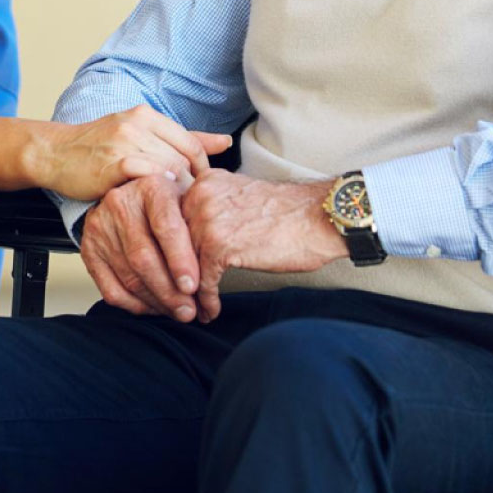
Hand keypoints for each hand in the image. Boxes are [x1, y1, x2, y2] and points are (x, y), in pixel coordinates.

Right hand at [33, 105, 232, 201]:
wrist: (56, 153)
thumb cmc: (97, 147)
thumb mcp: (140, 134)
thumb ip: (182, 138)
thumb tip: (225, 141)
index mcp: (148, 116)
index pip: (192, 143)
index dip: (201, 170)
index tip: (197, 189)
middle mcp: (138, 125)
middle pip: (184, 158)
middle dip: (190, 184)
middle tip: (188, 205)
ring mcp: (126, 142)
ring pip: (170, 169)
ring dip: (175, 192)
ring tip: (172, 208)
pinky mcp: (115, 164)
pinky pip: (149, 178)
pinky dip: (155, 192)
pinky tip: (151, 204)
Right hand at [79, 173, 202, 321]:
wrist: (131, 194)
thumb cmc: (169, 202)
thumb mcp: (188, 200)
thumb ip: (200, 227)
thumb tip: (215, 265)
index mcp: (151, 187)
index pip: (165, 226)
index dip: (180, 260)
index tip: (193, 286)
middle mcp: (121, 203)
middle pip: (144, 257)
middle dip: (170, 291)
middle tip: (189, 310)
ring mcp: (101, 226)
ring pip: (129, 276)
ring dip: (156, 301)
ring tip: (177, 312)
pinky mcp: (89, 249)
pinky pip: (111, 288)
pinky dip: (135, 305)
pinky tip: (153, 307)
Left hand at [181, 171, 346, 321]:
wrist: (320, 217)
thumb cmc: (288, 212)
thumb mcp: (240, 197)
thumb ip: (213, 208)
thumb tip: (193, 236)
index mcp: (204, 183)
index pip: (174, 220)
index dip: (174, 251)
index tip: (176, 271)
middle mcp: (199, 196)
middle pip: (172, 243)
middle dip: (177, 273)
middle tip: (180, 295)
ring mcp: (207, 220)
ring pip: (184, 264)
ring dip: (189, 292)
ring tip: (194, 308)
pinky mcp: (219, 245)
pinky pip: (203, 280)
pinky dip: (207, 299)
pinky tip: (212, 310)